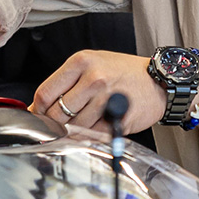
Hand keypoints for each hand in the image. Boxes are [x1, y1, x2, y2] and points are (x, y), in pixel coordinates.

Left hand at [31, 50, 166, 134]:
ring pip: (74, 126)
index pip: (45, 93)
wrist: (159, 80)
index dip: (39, 110)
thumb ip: (65, 82)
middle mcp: (93, 78)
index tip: (40, 116)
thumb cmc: (124, 72)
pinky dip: (90, 136)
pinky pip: (93, 135)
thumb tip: (39, 107)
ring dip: (74, 130)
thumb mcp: (92, 64)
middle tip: (59, 125)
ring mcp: (107, 98)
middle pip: (57, 113)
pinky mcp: (118, 118)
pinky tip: (97, 126)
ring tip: (85, 121)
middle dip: (54, 124)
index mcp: (81, 62)